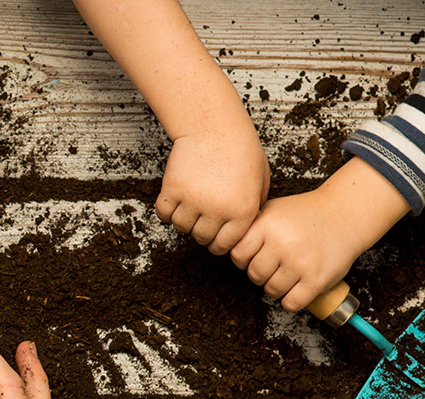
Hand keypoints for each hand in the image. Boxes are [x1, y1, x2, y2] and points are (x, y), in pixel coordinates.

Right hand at [154, 119, 269, 254]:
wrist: (215, 126)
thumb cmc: (240, 150)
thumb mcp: (260, 180)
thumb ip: (255, 206)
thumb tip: (244, 230)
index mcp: (243, 211)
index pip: (224, 245)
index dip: (218, 242)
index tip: (215, 234)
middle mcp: (218, 210)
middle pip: (201, 238)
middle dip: (201, 230)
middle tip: (202, 216)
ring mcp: (194, 200)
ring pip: (181, 227)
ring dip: (184, 219)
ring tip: (190, 204)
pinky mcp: (173, 189)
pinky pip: (163, 213)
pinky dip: (166, 210)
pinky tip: (176, 199)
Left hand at [230, 155, 410, 310]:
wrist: (345, 215)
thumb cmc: (305, 214)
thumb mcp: (273, 210)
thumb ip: (249, 227)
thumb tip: (221, 246)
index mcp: (267, 224)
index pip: (237, 255)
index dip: (243, 259)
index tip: (254, 256)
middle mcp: (281, 243)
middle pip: (253, 274)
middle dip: (261, 273)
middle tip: (275, 265)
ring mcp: (300, 262)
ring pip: (271, 290)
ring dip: (277, 287)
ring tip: (288, 274)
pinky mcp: (317, 279)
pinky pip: (291, 303)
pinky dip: (291, 300)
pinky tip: (297, 289)